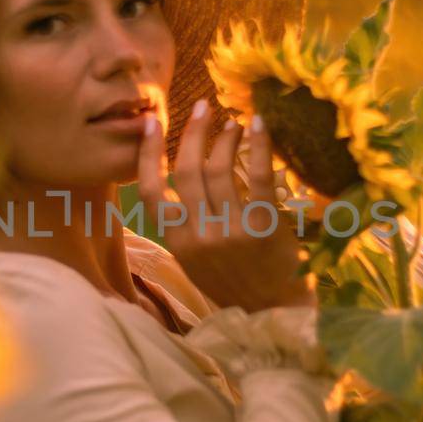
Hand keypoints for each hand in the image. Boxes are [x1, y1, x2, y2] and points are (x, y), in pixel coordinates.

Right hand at [136, 98, 315, 312]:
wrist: (275, 313)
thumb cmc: (236, 285)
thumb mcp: (197, 262)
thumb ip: (185, 226)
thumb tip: (178, 177)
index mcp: (178, 243)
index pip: (151, 192)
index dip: (147, 154)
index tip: (150, 123)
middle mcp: (200, 235)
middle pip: (186, 171)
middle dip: (192, 132)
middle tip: (201, 108)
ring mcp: (232, 231)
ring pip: (219, 169)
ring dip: (224, 138)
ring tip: (233, 123)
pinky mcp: (264, 227)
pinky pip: (258, 176)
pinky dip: (257, 145)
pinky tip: (258, 125)